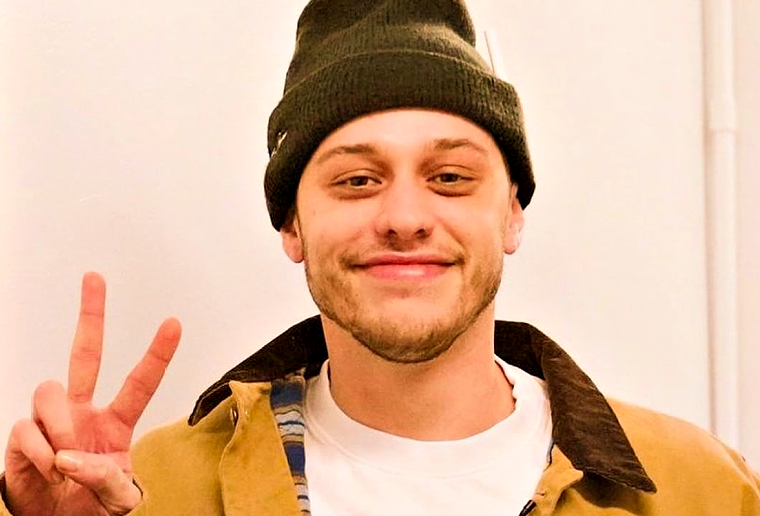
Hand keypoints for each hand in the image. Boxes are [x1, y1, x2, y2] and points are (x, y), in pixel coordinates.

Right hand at [3, 272, 180, 515]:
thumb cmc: (90, 505)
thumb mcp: (117, 498)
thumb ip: (106, 479)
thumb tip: (73, 459)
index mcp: (116, 422)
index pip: (140, 383)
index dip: (157, 353)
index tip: (174, 323)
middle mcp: (83, 411)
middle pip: (85, 354)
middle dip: (91, 315)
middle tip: (95, 277)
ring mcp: (52, 420)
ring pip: (49, 389)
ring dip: (61, 426)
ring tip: (65, 461)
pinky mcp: (24, 436)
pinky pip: (26, 428)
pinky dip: (39, 451)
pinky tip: (48, 468)